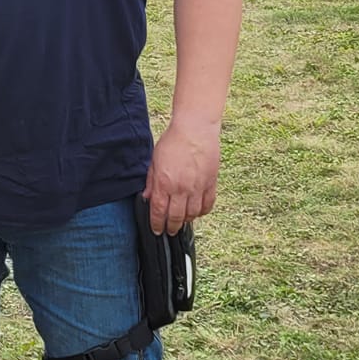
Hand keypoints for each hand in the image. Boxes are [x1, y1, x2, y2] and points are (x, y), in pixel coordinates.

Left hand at [144, 118, 221, 233]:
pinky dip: (202, 212)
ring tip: (182, 222)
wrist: (195, 128)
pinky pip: (208, 205)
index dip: (157, 224)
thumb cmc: (173, 141)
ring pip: (192, 214)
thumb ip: (151, 182)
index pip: (159, 212)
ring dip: (186, 221)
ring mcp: (198, 187)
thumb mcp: (155, 161)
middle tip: (169, 230)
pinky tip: (197, 212)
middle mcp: (182, 189)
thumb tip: (147, 198)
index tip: (156, 230)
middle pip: (176, 217)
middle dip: (171, 227)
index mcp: (165, 183)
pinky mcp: (211, 183)